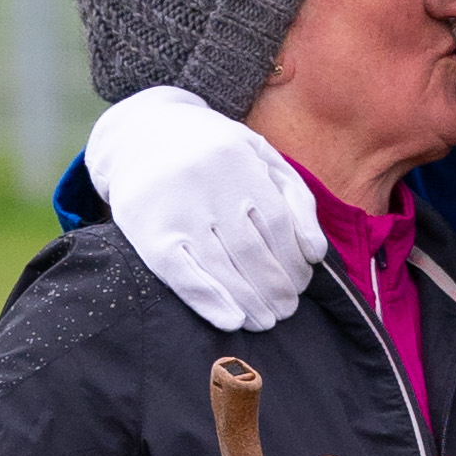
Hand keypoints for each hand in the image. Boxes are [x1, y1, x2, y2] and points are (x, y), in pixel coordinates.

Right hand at [87, 86, 320, 333]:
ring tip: (265, 320)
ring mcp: (174, 209)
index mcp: (236, 159)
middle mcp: (204, 182)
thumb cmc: (214, 153)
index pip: (277, 224)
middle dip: (275, 288)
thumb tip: (314, 253)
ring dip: (249, 302)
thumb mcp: (260, 156)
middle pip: (251, 251)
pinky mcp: (148, 233)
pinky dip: (209, 303)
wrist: (140, 134)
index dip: (293, 261)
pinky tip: (232, 320)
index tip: (301, 284)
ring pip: (221, 268)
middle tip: (286, 309)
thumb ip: (295, 197)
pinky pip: (182, 276)